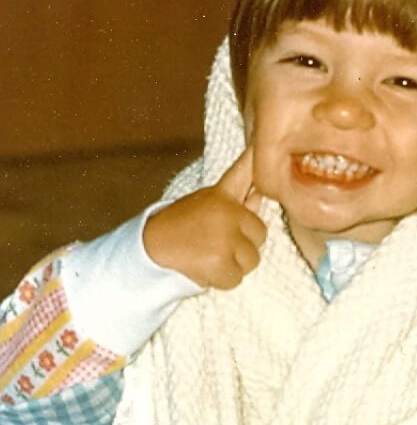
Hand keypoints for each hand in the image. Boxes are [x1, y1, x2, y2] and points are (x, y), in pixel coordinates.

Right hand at [143, 147, 265, 287]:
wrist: (148, 251)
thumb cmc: (180, 230)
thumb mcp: (205, 209)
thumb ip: (237, 204)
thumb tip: (261, 197)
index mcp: (221, 195)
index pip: (243, 172)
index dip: (254, 159)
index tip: (261, 144)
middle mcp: (226, 211)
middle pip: (261, 234)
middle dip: (243, 245)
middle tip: (215, 244)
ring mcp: (224, 236)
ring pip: (252, 260)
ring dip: (234, 265)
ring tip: (208, 255)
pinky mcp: (220, 260)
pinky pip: (237, 278)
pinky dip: (222, 280)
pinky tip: (204, 268)